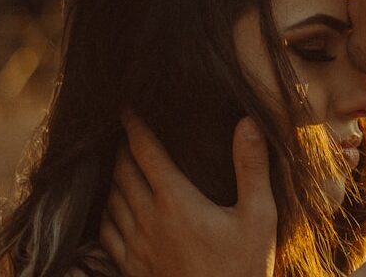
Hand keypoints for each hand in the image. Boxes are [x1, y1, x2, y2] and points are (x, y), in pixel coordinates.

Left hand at [99, 112, 276, 276]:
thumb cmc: (244, 269)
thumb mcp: (259, 216)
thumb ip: (252, 167)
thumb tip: (248, 122)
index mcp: (176, 201)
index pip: (145, 152)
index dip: (134, 125)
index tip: (125, 105)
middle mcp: (149, 220)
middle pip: (122, 171)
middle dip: (121, 146)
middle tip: (125, 129)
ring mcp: (136, 248)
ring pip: (111, 200)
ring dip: (112, 176)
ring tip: (118, 161)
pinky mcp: (133, 269)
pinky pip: (106, 233)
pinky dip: (106, 211)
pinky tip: (113, 208)